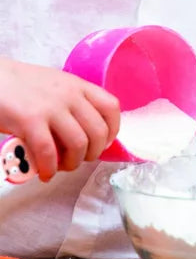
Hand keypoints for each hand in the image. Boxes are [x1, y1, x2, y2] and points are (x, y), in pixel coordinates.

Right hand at [0, 58, 119, 180]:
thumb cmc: (21, 86)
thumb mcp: (56, 85)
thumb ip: (73, 103)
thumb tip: (84, 133)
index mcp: (78, 86)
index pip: (111, 107)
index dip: (112, 130)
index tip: (104, 143)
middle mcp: (70, 95)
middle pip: (99, 131)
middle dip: (93, 152)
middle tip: (80, 159)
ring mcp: (52, 107)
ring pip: (79, 144)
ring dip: (73, 163)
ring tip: (61, 167)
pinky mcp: (30, 121)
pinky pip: (49, 152)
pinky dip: (50, 168)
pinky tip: (45, 173)